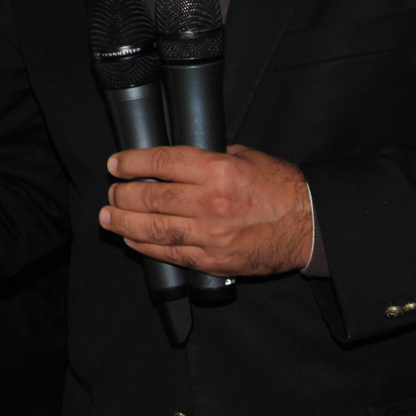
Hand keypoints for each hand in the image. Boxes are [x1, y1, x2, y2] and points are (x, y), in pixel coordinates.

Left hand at [100, 145, 311, 278]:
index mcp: (218, 170)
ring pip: (154, 229)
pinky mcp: (212, 260)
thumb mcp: (244, 156)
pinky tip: (132, 240)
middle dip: (123, 193)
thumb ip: (209, 156)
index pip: (163, 162)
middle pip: (152, 197)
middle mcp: (210, 202)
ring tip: (108, 217)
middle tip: (111, 190)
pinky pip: (170, 254)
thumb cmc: (279, 187)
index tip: (116, 163)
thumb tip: (176, 158)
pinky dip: (146, 248)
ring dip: (125, 223)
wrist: (307, 225)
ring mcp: (210, 235)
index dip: (133, 162)